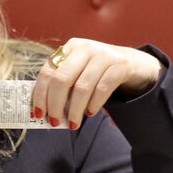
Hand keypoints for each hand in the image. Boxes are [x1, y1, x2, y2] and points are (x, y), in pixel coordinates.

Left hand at [31, 38, 161, 129]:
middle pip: (62, 79)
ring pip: (82, 87)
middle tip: (54, 122)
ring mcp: (103, 55)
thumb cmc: (99, 71)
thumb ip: (63, 84)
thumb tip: (44, 110)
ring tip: (73, 124)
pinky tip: (90, 113)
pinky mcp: (120, 65)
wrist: (135, 63)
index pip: (47, 72)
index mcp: (69, 48)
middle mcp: (84, 48)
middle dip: (55, 104)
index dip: (40, 94)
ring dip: (75, 109)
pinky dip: (94, 104)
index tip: (38, 114)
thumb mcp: (79, 71)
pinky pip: (102, 88)